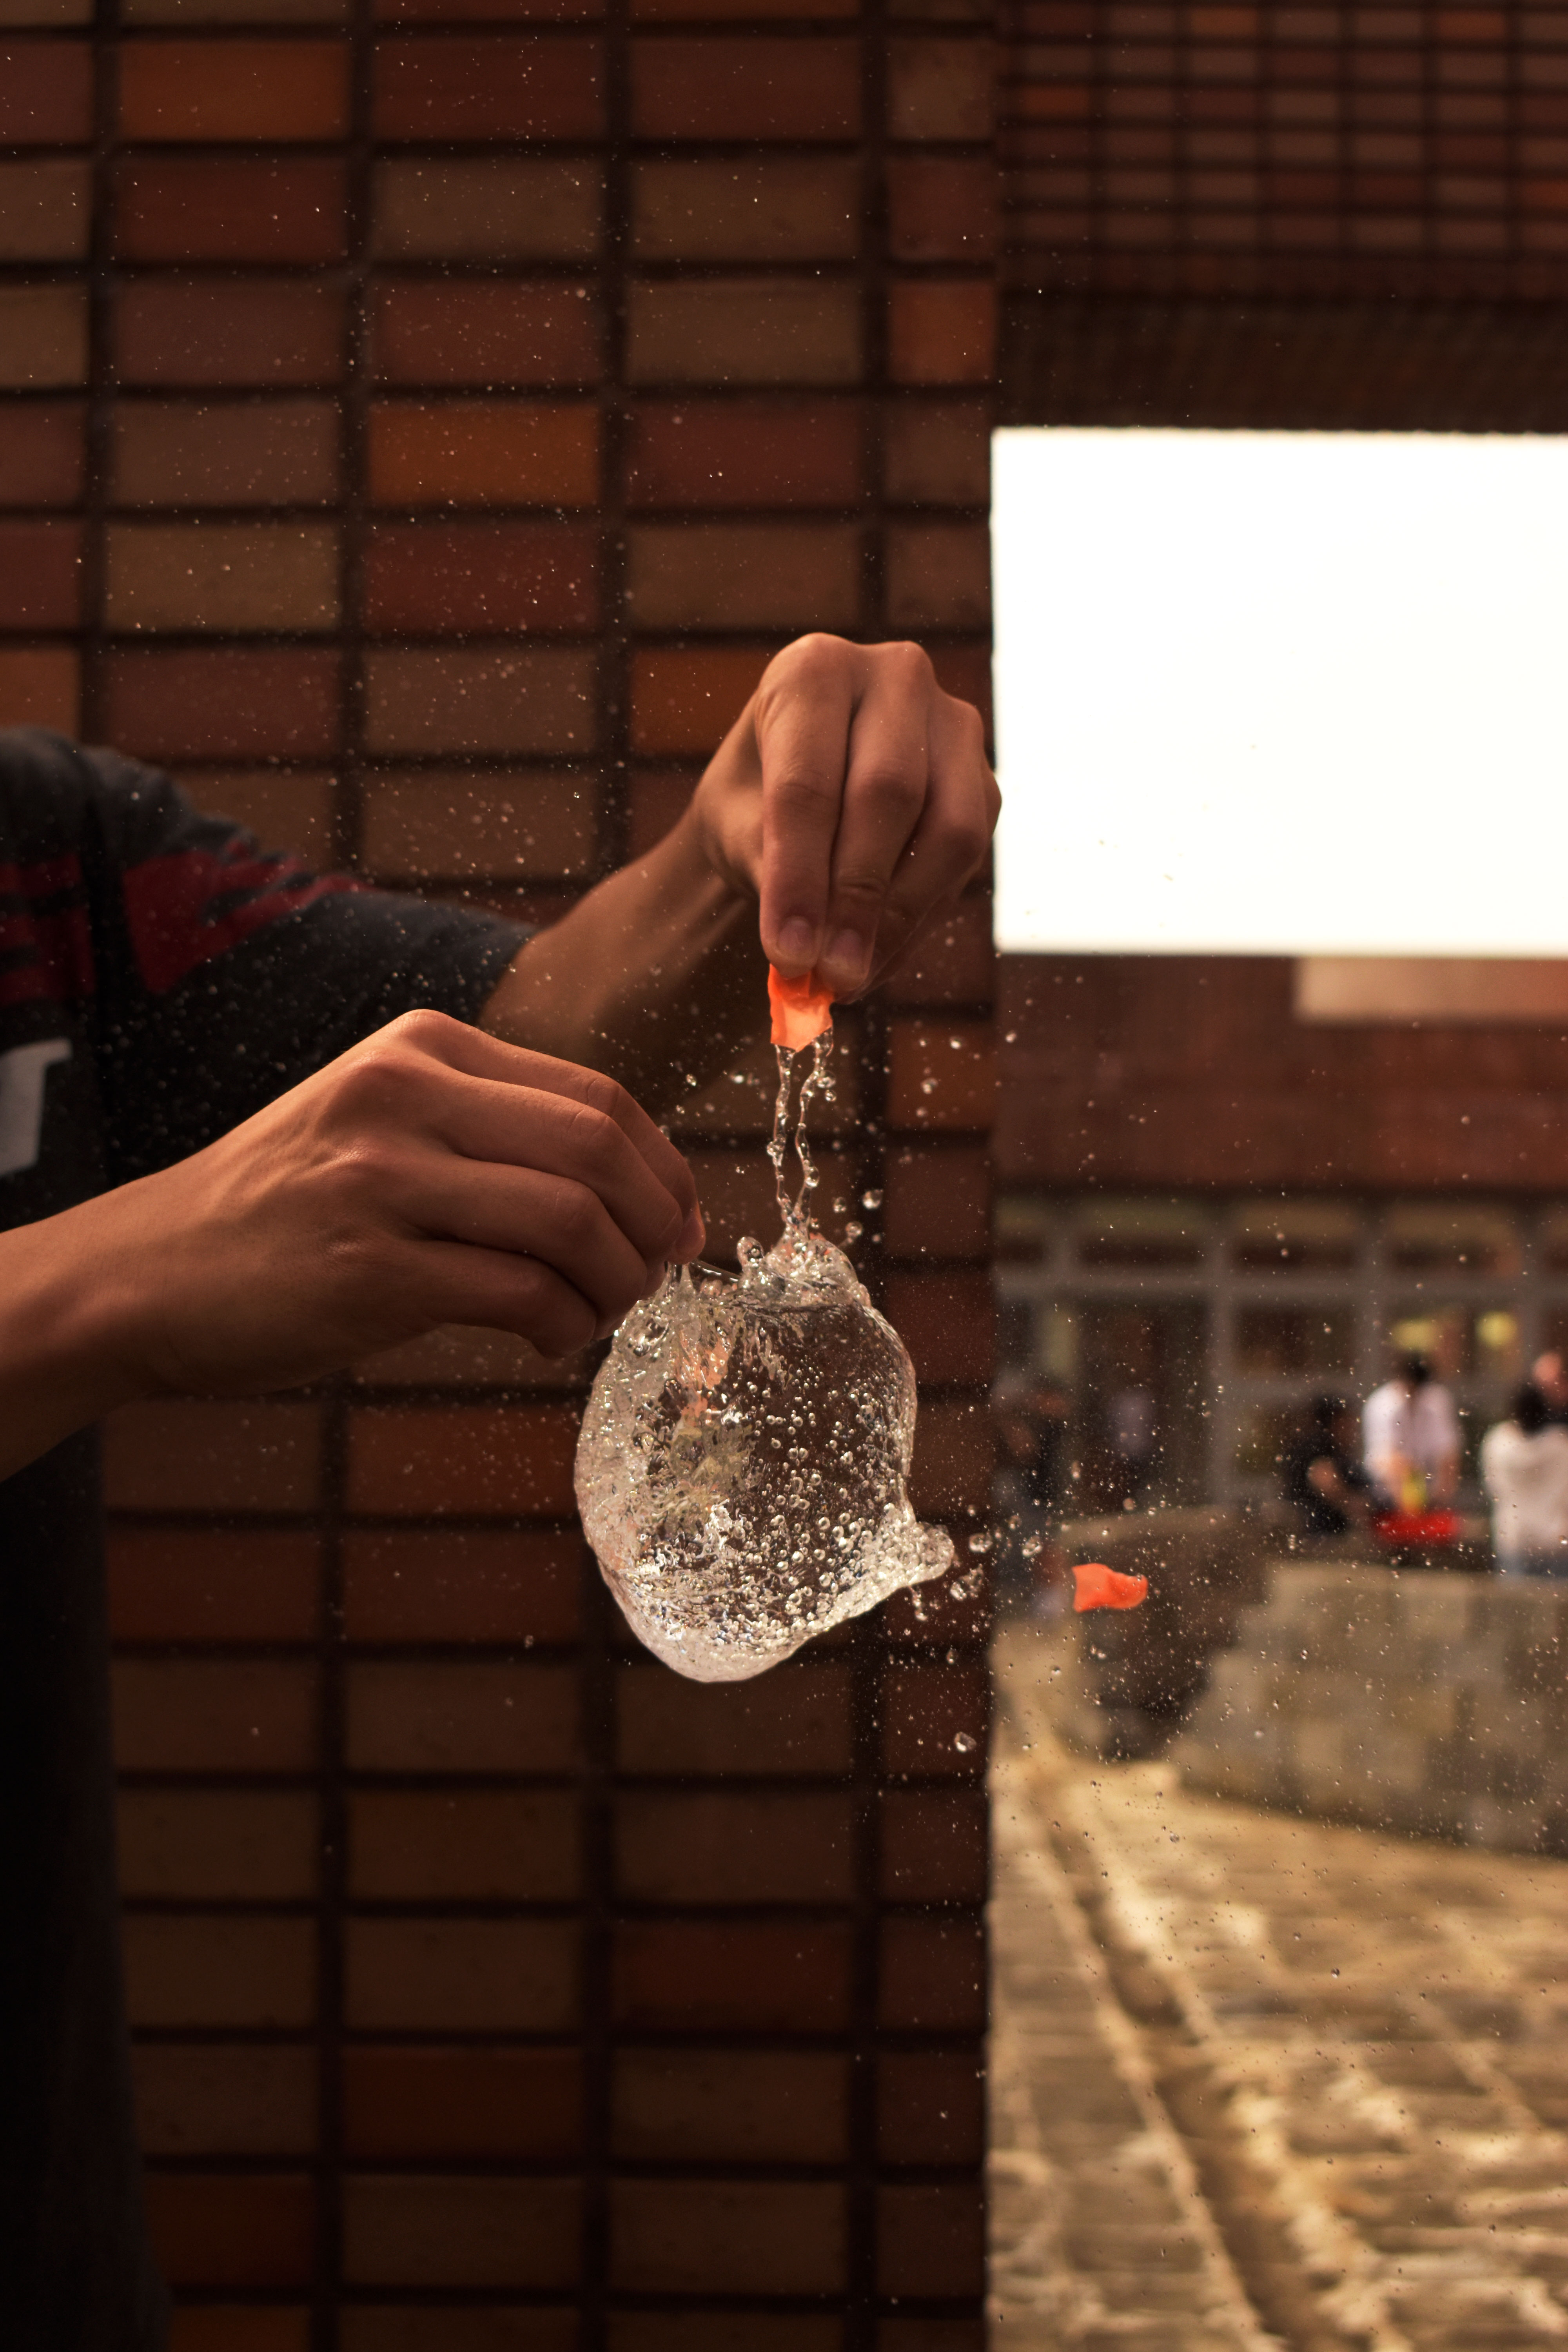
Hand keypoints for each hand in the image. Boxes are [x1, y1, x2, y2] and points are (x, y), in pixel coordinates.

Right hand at [3, 1012, 701, 1463]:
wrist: (152, 1272)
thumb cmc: (289, 1209)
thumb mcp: (383, 1123)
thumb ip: (492, 1132)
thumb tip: (641, 1191)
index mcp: (422, 1048)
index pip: (598, 1093)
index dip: (665, 1166)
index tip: (683, 1221)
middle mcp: (404, 1095)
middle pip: (597, 1149)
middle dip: (657, 1222)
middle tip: (658, 1273)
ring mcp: (383, 1179)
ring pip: (569, 1222)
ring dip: (615, 1282)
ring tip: (600, 1313)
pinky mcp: (369, 1269)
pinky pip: (519, 1294)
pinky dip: (563, 1326)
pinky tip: (551, 1341)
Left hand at [690, 635, 998, 998]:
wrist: (794, 792)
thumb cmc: (755, 801)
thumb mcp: (736, 828)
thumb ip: (768, 873)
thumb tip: (804, 950)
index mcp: (814, 669)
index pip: (808, 779)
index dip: (798, 874)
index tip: (787, 951)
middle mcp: (893, 676)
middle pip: (887, 794)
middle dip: (855, 898)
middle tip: (829, 976)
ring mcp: (952, 724)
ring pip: (948, 829)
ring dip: (900, 916)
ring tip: (852, 977)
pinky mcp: (983, 780)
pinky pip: (967, 857)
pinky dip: (921, 918)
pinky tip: (880, 955)